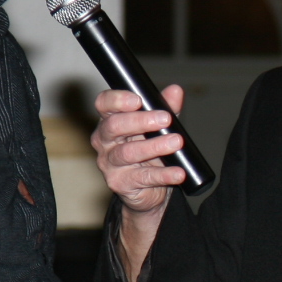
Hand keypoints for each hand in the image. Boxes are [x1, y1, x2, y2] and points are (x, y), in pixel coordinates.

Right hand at [92, 85, 186, 214]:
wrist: (150, 190)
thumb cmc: (150, 152)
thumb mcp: (160, 128)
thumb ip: (167, 108)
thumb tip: (175, 91)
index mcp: (110, 121)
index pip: (104, 104)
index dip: (117, 100)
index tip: (138, 100)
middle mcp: (104, 141)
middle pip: (114, 126)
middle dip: (140, 121)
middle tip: (165, 119)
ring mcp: (109, 164)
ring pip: (128, 152)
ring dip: (155, 146)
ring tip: (176, 142)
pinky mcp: (120, 183)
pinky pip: (142, 177)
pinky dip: (163, 174)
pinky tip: (177, 172)